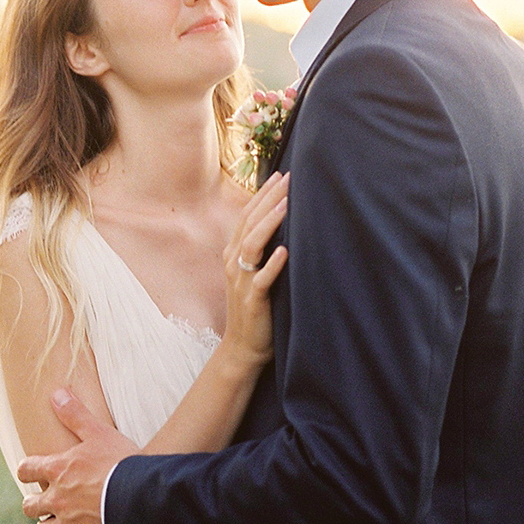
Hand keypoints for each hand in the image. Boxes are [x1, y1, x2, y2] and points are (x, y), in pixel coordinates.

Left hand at [18, 390, 138, 523]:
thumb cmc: (121, 463)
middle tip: (45, 502)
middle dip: (35, 504)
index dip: (28, 469)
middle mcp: (56, 500)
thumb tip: (55, 393)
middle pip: (30, 506)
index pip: (27, 469)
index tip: (32, 470)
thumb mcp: (99, 432)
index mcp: (58, 470)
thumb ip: (75, 414)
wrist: (141, 501)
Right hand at [222, 171, 288, 366]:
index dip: (262, 194)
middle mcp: (233, 262)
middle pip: (250, 223)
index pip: (247, 215)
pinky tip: (285, 251)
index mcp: (234, 253)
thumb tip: (284, 223)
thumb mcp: (255, 273)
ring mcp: (241, 281)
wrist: (242, 348)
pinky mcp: (252, 300)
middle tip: (289, 179)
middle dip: (269, 199)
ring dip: (270, 223)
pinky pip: (261, 279)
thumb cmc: (256, 308)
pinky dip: (273, 264)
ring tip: (288, 205)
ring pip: (253, 245)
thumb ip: (262, 250)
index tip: (281, 175)